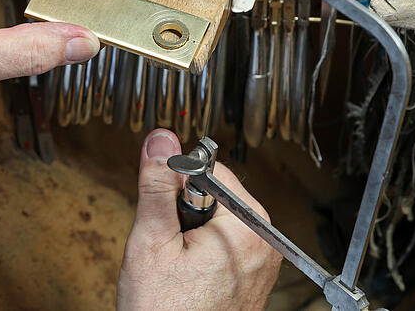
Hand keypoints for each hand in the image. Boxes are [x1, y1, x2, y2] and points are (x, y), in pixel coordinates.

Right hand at [117, 129, 281, 310]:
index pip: (208, 169)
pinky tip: (185, 273)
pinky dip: (200, 247)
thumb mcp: (150, 242)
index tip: (162, 211)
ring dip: (189, 229)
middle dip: (181, 209)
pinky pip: (223, 241)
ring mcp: (261, 262)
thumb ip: (156, 186)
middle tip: (166, 244)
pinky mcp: (253, 275)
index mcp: (247, 228)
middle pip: (214, 192)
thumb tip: (159, 140)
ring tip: (174, 263)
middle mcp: (263, 243)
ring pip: (215, 216)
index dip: (174, 184)